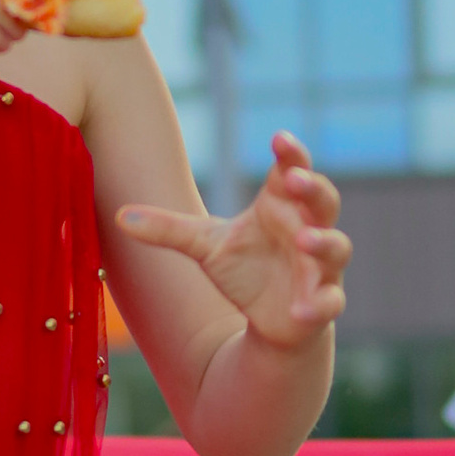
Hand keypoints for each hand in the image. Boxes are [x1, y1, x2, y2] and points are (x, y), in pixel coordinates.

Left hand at [116, 133, 348, 352]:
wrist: (269, 317)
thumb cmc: (244, 267)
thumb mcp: (202, 245)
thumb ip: (167, 229)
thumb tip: (118, 216)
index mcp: (280, 206)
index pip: (292, 170)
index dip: (291, 153)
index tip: (279, 138)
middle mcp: (306, 228)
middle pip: (323, 199)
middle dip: (313, 187)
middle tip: (295, 180)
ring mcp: (319, 266)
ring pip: (336, 246)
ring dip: (322, 242)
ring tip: (304, 240)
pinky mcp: (322, 302)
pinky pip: (330, 301)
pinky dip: (319, 303)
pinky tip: (303, 308)